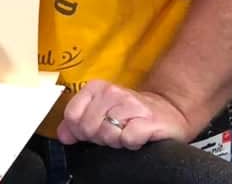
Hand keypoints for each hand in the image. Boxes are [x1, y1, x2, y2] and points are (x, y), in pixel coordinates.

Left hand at [57, 79, 188, 149]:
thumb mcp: (100, 113)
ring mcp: (131, 104)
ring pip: (107, 133)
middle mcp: (112, 92)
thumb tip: (63, 135)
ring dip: (116, 141)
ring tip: (125, 133)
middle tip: (113, 132)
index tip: (92, 131)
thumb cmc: (129, 115)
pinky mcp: (148, 120)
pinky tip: (137, 137)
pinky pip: (128, 139)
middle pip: (88, 127)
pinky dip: (131, 143)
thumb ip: (78, 122)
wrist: (167, 112)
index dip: (79, 130)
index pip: (72, 116)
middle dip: (99, 137)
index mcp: (96, 88)